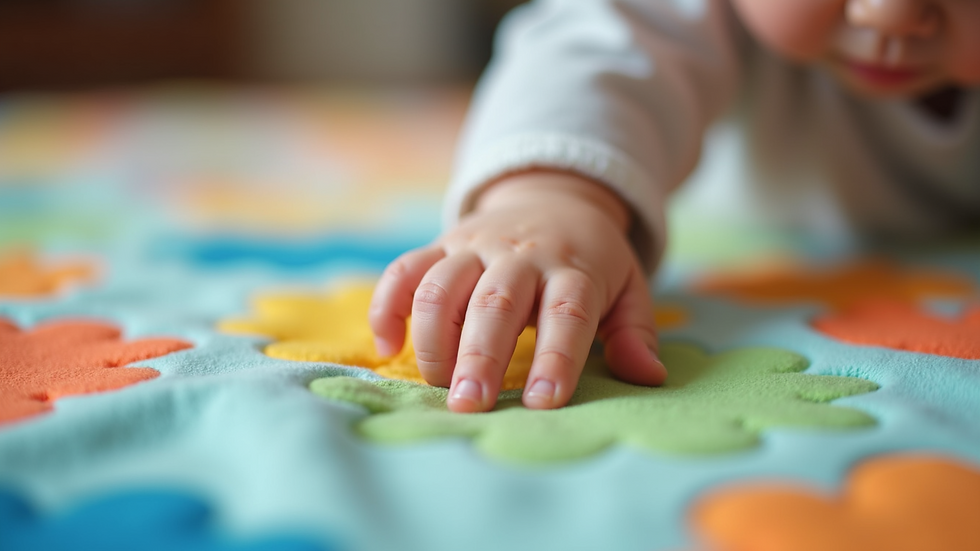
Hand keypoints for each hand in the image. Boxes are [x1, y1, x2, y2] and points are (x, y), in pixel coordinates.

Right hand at [369, 171, 666, 412]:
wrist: (553, 195)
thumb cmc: (591, 259)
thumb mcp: (628, 287)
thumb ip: (635, 332)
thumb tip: (648, 377)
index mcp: (574, 267)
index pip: (566, 313)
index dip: (554, 357)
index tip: (542, 403)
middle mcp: (522, 254)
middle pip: (496, 302)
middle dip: (480, 357)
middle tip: (470, 406)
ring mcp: (476, 246)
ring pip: (443, 286)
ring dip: (433, 338)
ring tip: (438, 385)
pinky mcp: (441, 244)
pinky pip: (404, 270)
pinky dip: (388, 306)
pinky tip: (388, 346)